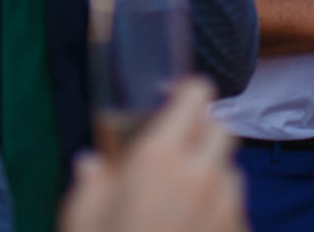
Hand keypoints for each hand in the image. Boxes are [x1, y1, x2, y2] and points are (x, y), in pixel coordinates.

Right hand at [60, 78, 246, 231]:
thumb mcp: (79, 222)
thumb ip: (89, 185)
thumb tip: (91, 164)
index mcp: (160, 158)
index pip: (196, 97)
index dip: (187, 94)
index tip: (172, 100)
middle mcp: (202, 174)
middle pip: (222, 129)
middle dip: (202, 133)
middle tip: (176, 153)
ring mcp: (227, 207)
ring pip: (230, 172)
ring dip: (211, 177)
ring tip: (178, 204)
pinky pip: (234, 212)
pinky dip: (217, 215)